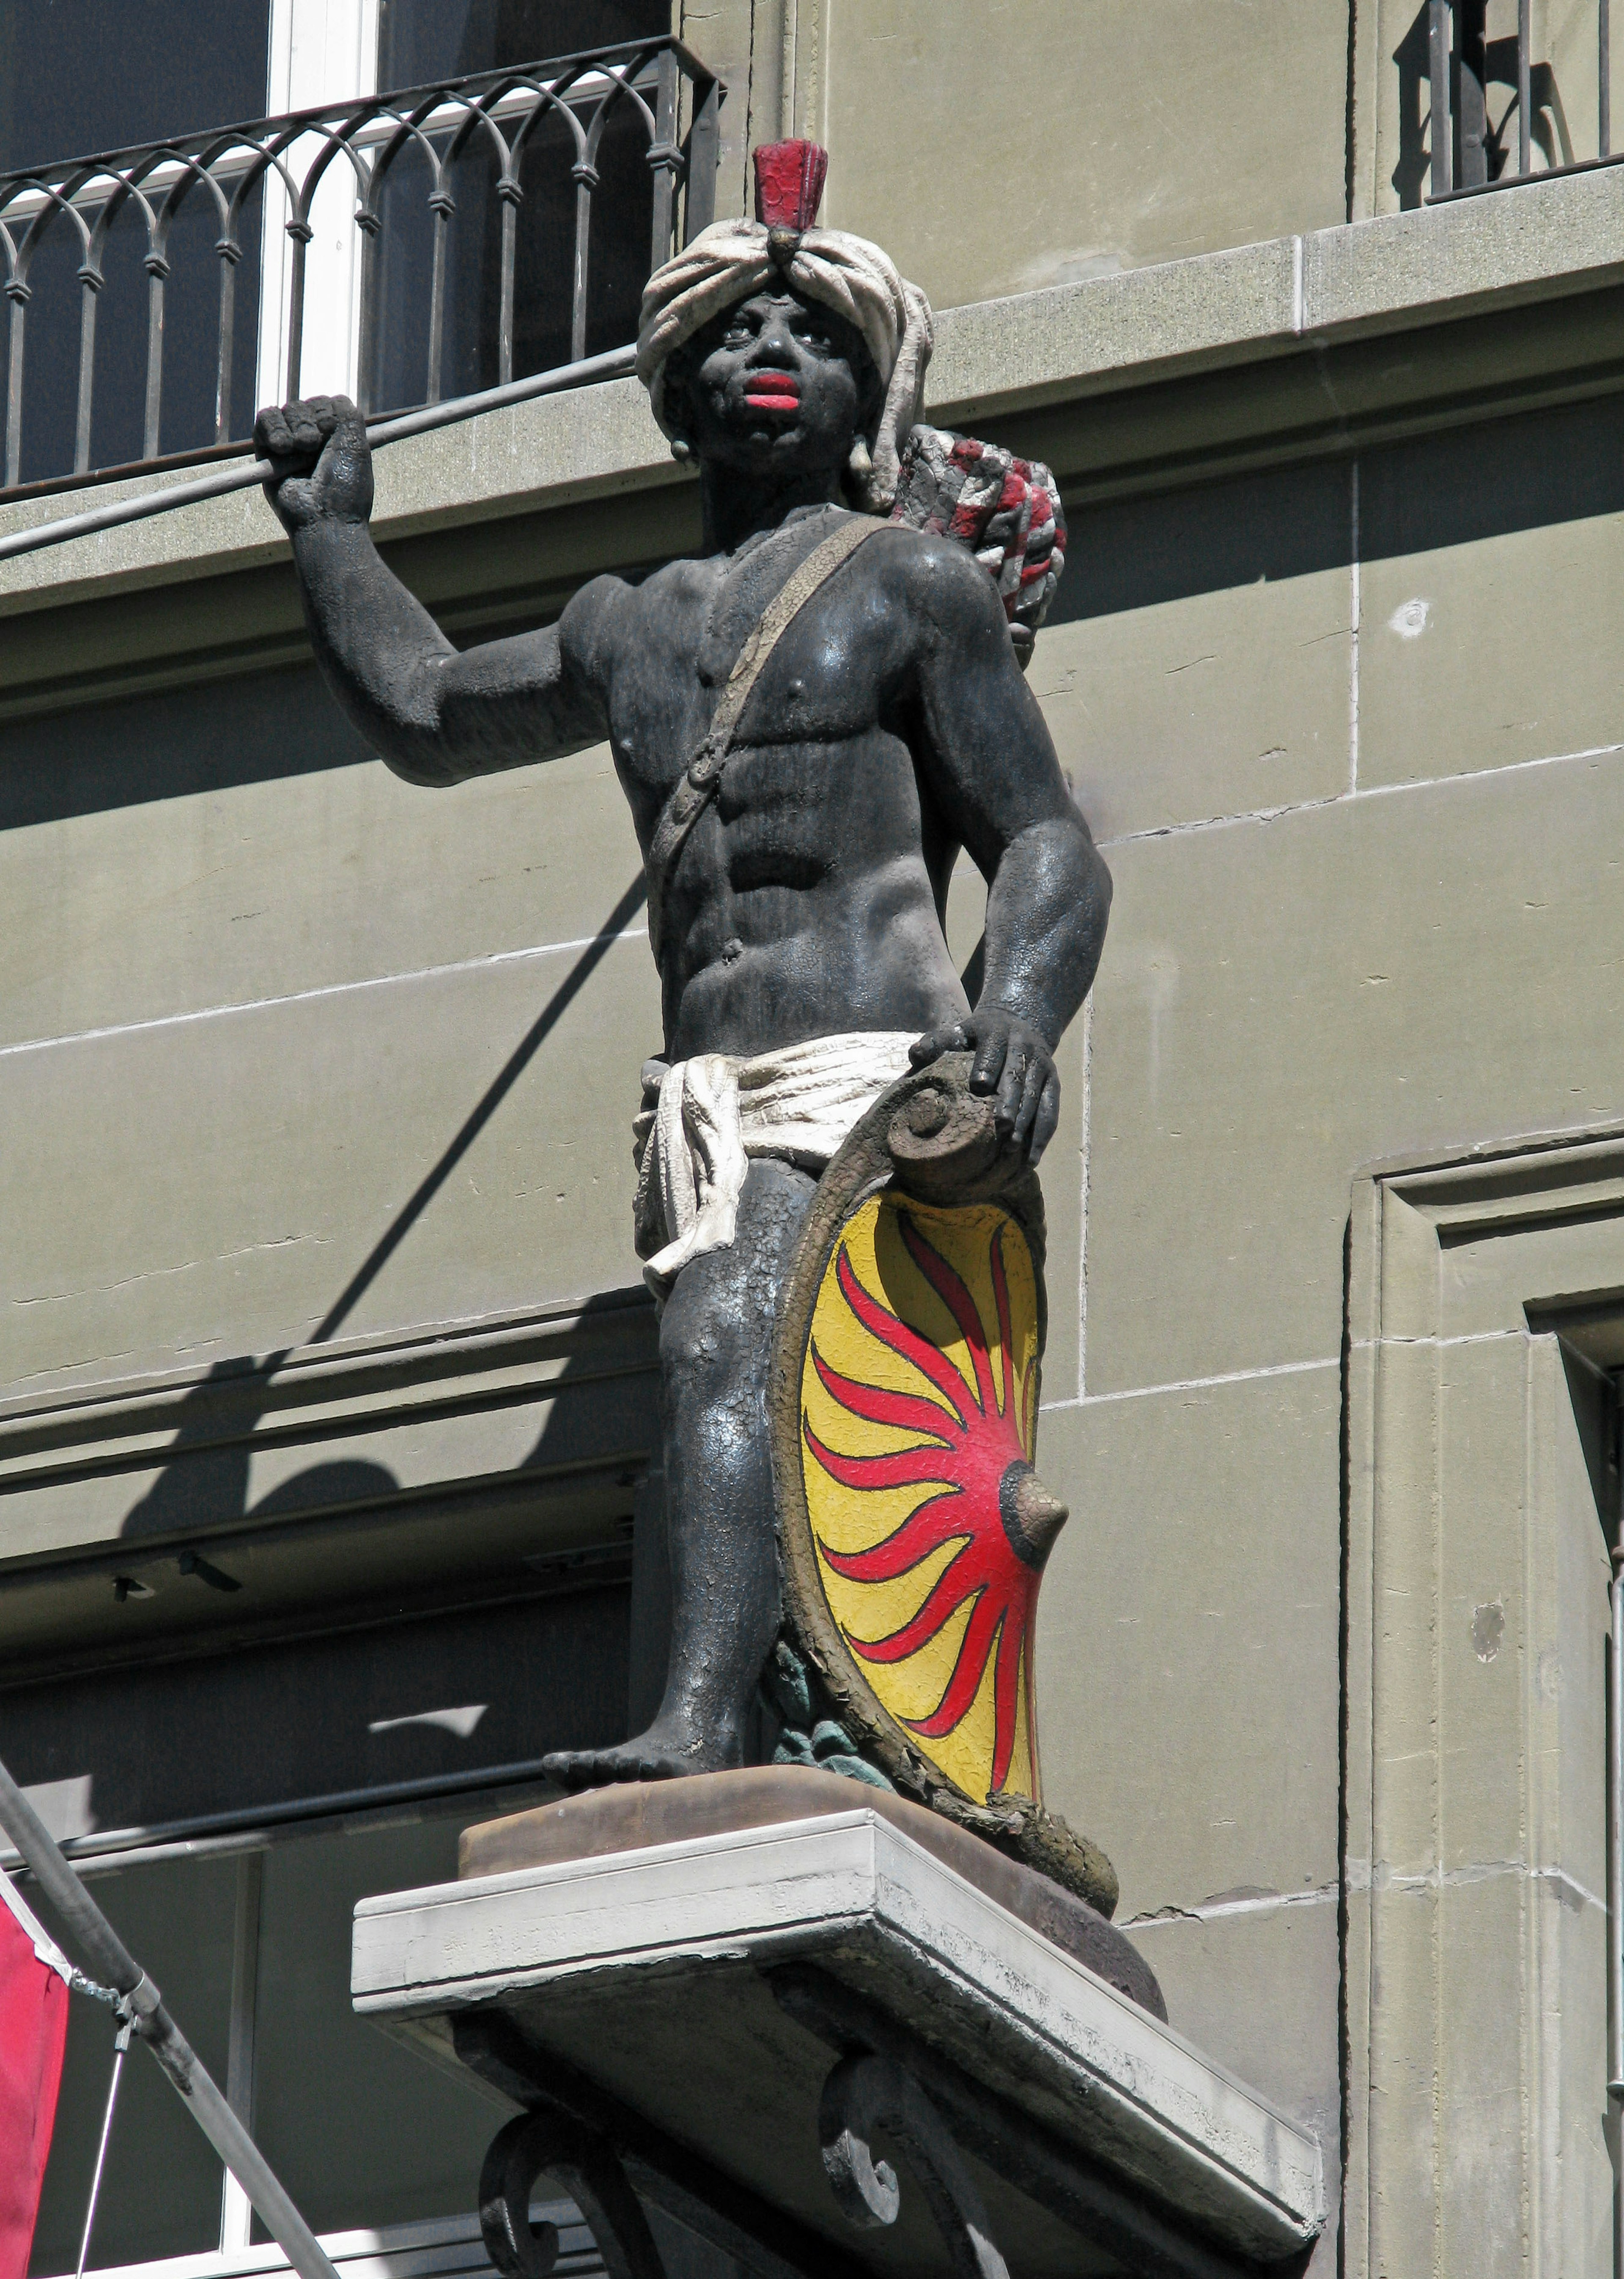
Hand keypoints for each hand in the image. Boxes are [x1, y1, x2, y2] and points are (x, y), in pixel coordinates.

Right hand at [254, 395, 371, 533]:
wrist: (325, 518)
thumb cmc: (345, 486)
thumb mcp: (356, 443)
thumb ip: (345, 411)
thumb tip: (330, 400)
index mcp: (336, 436)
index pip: (325, 403)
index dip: (327, 413)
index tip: (333, 434)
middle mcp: (313, 439)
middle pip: (303, 405)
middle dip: (309, 421)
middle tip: (315, 446)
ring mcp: (289, 446)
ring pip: (285, 410)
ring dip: (295, 426)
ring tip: (300, 449)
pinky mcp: (267, 453)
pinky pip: (264, 420)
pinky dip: (273, 428)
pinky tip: (282, 448)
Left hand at [910, 1005, 1060, 1161]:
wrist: (1017, 1024)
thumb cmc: (977, 1038)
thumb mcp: (957, 1033)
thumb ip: (936, 1043)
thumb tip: (915, 1055)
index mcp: (997, 1032)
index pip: (993, 1048)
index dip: (987, 1065)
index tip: (979, 1086)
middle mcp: (1024, 1046)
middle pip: (1018, 1075)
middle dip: (1010, 1101)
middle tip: (1000, 1126)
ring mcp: (1042, 1065)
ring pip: (1036, 1096)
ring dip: (1027, 1123)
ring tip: (1013, 1148)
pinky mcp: (1053, 1083)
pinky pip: (1050, 1111)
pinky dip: (1042, 1136)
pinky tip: (1030, 1159)